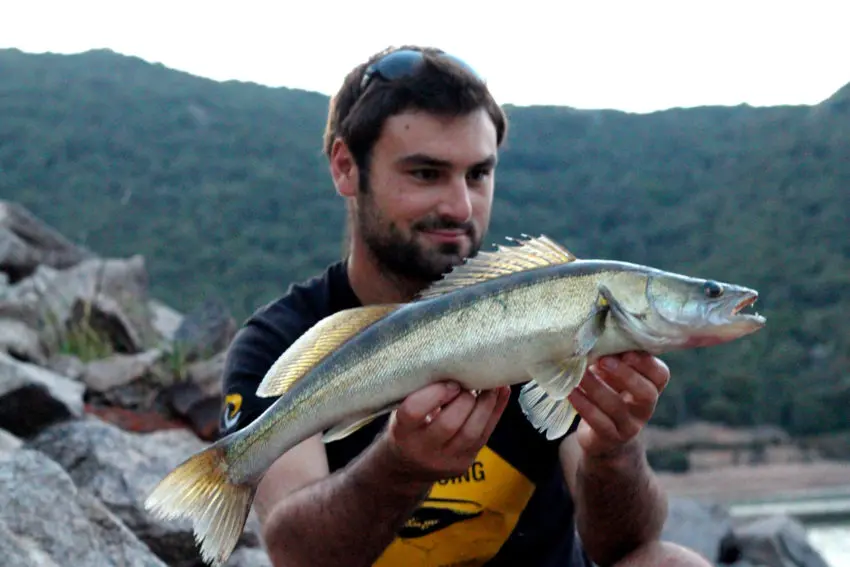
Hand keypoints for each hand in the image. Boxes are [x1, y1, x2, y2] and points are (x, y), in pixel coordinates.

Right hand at [383, 381, 510, 482]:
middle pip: (448, 424)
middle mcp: (422, 449)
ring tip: (491, 383)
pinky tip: (501, 392)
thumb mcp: (402, 408)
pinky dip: (496, 411)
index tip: (448, 381)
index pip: (414, 411)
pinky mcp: (465, 462)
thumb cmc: (407, 426)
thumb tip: (451, 358)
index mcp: (402, 431)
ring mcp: (445, 459)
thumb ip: (419, 389)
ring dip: (486, 404)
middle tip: (470, 380)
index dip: (435, 393)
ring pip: (471, 432)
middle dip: (465, 398)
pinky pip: (485, 435)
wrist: (408, 466)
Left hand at [567, 352, 668, 458]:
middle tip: (603, 360)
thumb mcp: (613, 375)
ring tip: (579, 374)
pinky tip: (571, 392)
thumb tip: (597, 336)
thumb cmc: (608, 393)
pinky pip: (598, 422)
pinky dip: (583, 405)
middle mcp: (645, 408)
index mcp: (650, 387)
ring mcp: (629, 425)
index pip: (661, 375)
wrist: (599, 434)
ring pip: (616, 406)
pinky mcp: (610, 437)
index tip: (626, 351)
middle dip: (625, 374)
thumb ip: (612, 359)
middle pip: (647, 393)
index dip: (646, 363)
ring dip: (596, 387)